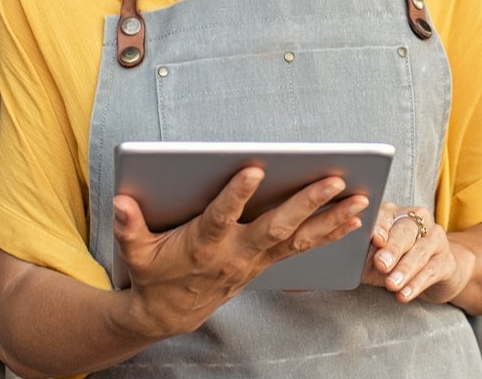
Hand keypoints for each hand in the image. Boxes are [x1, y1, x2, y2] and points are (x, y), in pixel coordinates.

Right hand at [110, 167, 368, 338]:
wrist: (171, 313)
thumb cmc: (153, 273)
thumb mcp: (134, 252)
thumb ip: (128, 226)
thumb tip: (121, 202)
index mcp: (203, 245)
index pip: (221, 216)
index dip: (237, 194)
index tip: (255, 168)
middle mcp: (236, 253)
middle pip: (276, 226)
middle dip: (306, 202)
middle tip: (333, 179)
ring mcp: (256, 259)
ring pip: (299, 238)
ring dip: (331, 218)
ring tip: (360, 199)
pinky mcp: (267, 262)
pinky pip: (304, 247)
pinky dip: (330, 233)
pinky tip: (354, 218)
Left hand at [364, 203, 474, 303]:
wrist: (432, 272)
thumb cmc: (395, 261)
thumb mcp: (374, 256)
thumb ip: (362, 254)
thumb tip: (343, 260)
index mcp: (394, 213)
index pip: (386, 215)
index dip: (380, 226)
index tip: (375, 240)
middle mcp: (418, 220)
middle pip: (405, 232)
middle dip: (393, 249)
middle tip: (381, 264)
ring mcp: (435, 238)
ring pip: (419, 252)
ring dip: (404, 269)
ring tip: (392, 285)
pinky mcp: (447, 260)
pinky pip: (431, 271)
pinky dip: (416, 284)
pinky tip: (404, 294)